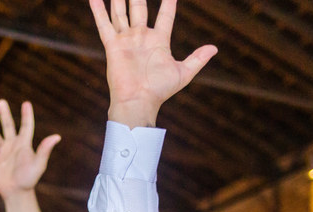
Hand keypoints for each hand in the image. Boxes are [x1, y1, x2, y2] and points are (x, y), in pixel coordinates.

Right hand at [0, 100, 61, 197]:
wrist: (16, 192)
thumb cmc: (29, 179)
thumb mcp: (38, 164)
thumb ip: (45, 149)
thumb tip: (57, 136)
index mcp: (24, 144)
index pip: (26, 126)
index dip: (27, 115)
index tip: (26, 103)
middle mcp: (12, 145)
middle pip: (7, 125)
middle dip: (4, 113)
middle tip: (1, 101)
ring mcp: (2, 152)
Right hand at [90, 0, 216, 128]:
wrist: (138, 101)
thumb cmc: (160, 90)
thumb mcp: (183, 73)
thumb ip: (197, 59)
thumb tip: (214, 48)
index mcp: (158, 41)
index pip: (165, 15)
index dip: (168, 2)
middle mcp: (141, 37)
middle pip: (138, 7)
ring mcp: (126, 40)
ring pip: (121, 12)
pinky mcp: (113, 45)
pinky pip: (104, 24)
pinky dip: (98, 10)